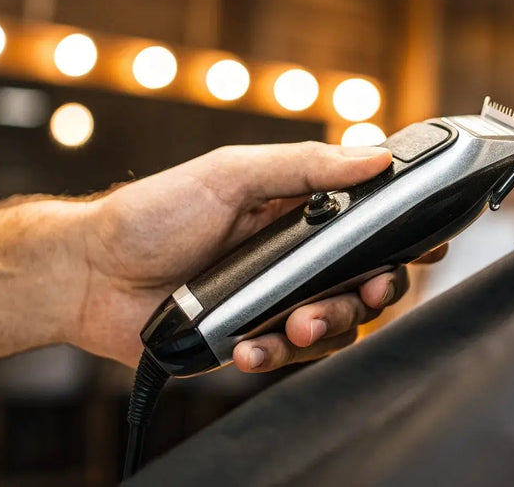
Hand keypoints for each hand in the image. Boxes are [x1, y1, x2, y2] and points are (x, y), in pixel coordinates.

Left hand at [73, 142, 438, 371]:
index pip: (368, 221)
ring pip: (335, 325)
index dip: (402, 235)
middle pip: (365, 280)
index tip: (425, 245)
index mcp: (296, 211)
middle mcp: (294, 258)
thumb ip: (303, 165)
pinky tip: (247, 349)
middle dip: (373, 291)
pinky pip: (287, 357)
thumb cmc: (151, 214)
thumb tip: (372, 156)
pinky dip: (273, 356)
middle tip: (367, 292)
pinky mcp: (250, 340)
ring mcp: (274, 301)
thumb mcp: (229, 173)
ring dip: (325, 327)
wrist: (88, 275)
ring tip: (293, 327)